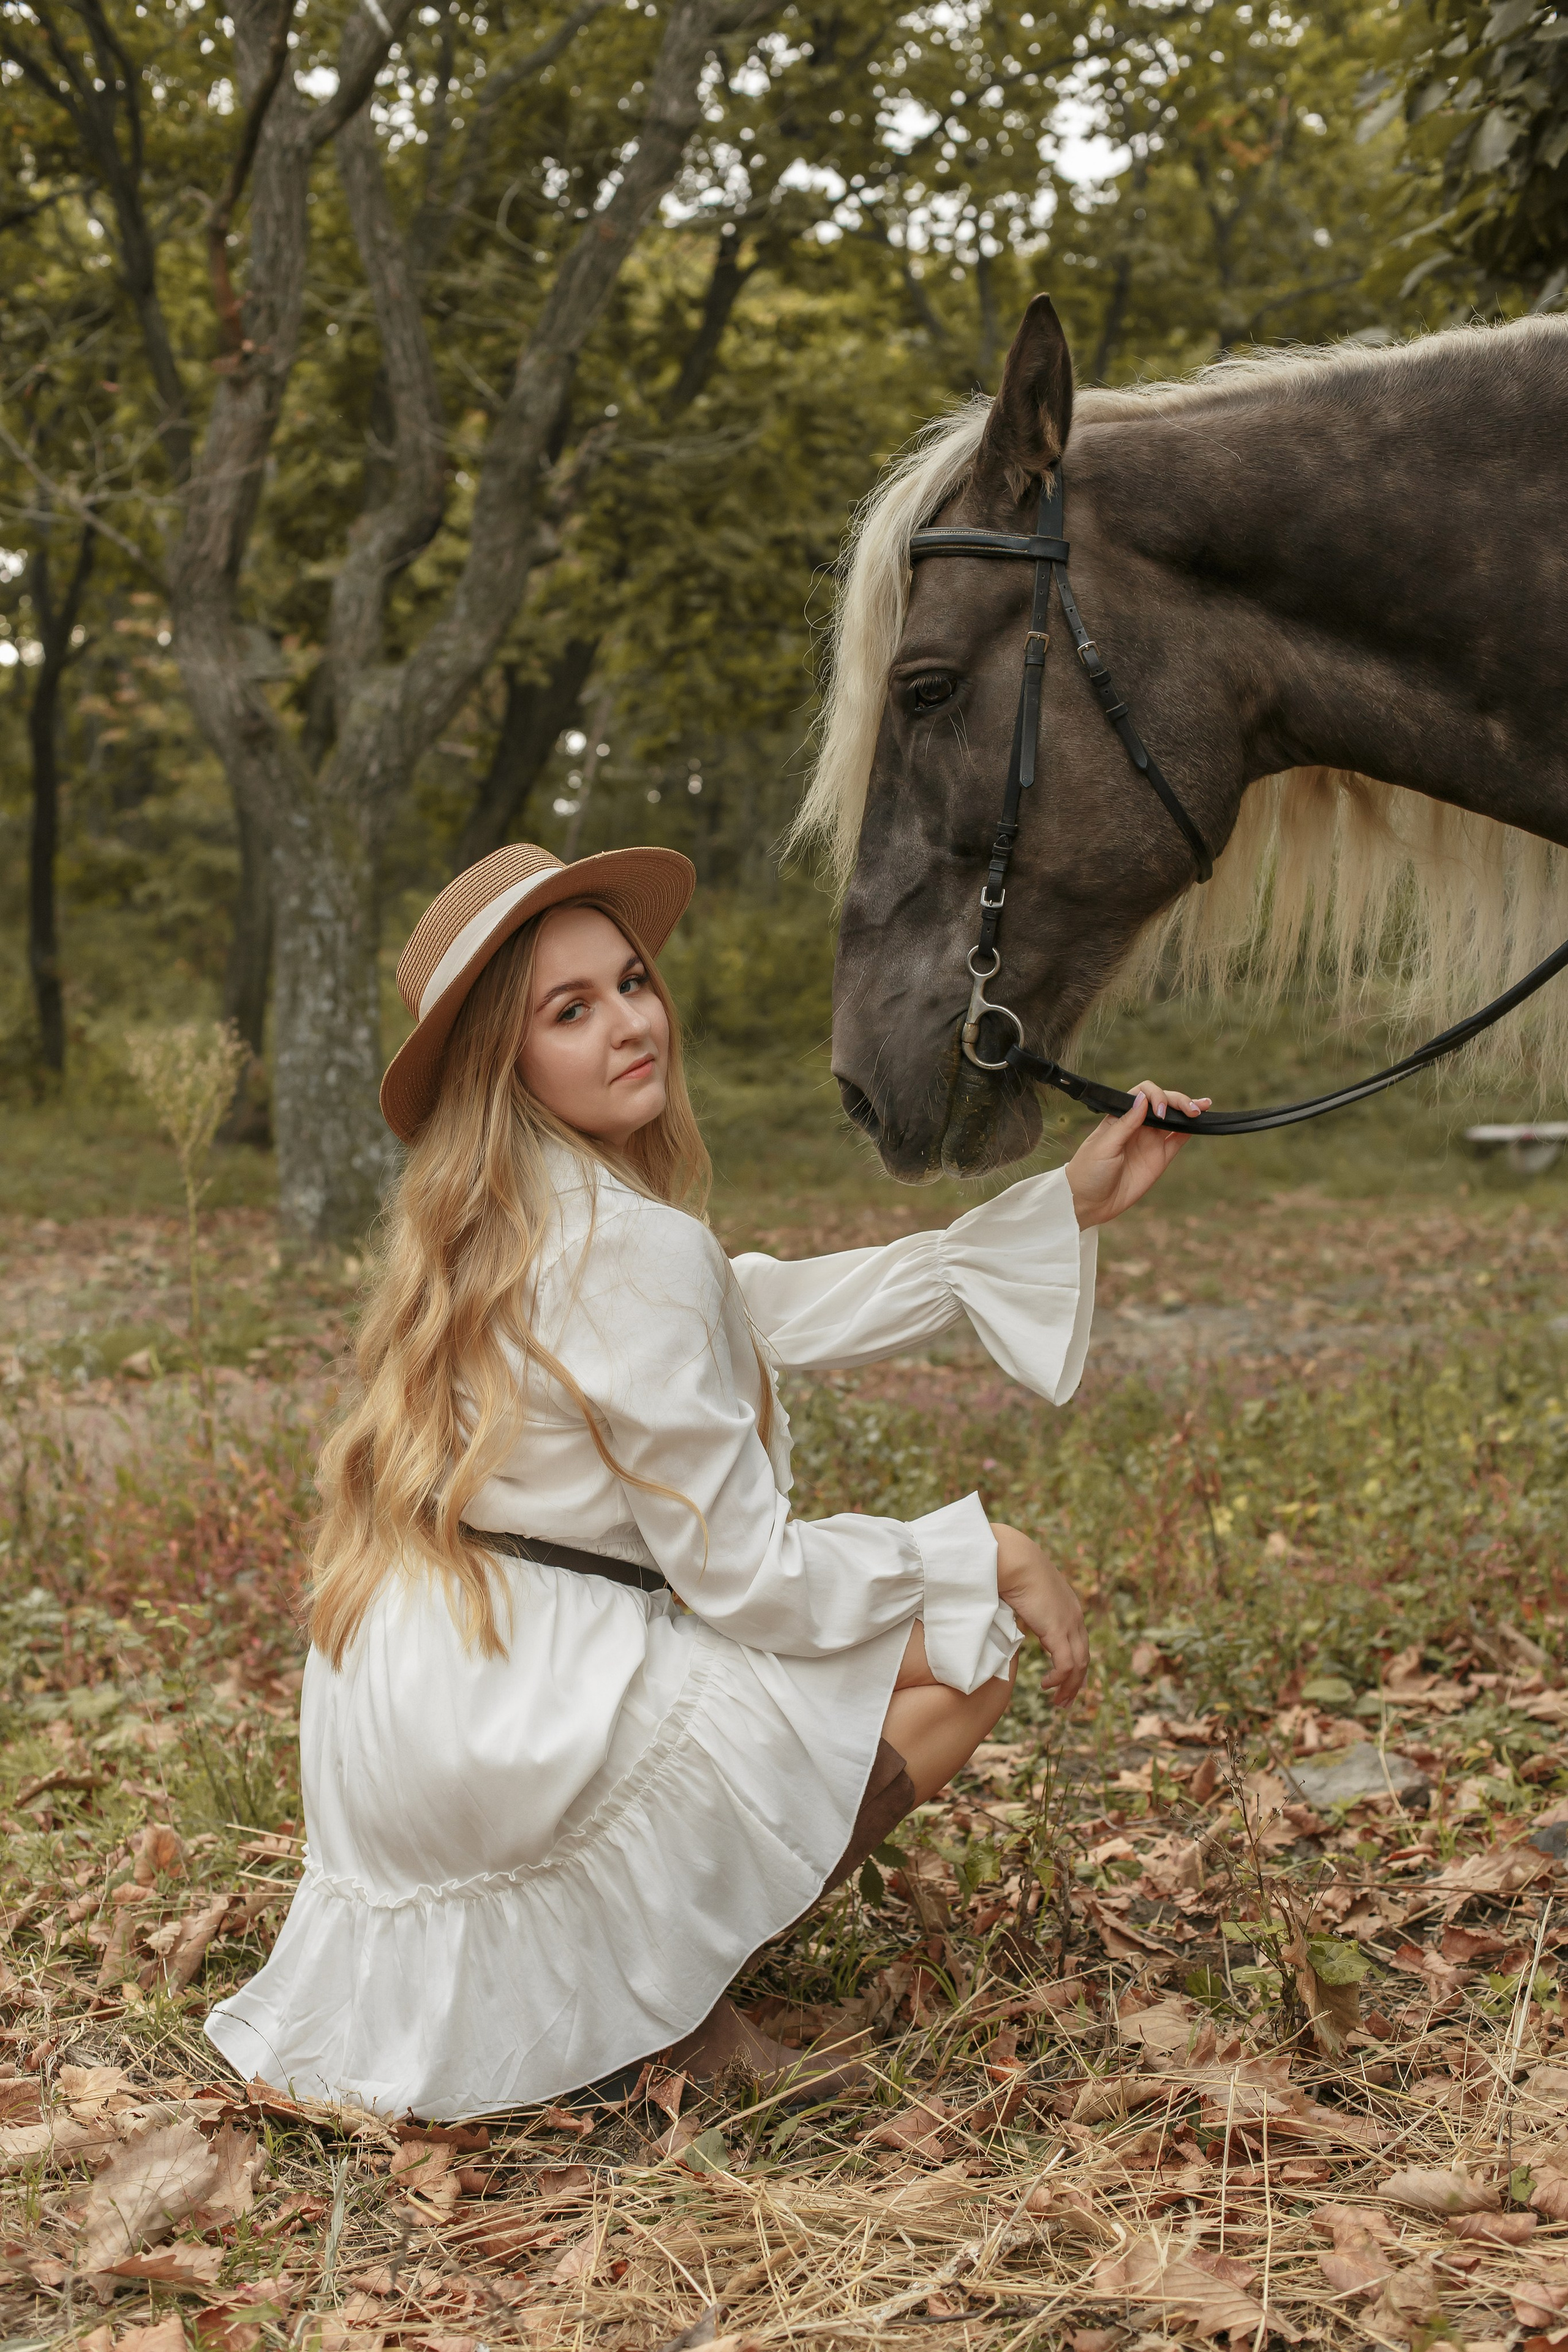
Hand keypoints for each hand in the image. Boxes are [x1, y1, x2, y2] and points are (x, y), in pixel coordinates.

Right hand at [992, 1521, 1087, 1706]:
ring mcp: (1069, 1623)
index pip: (1078, 1642)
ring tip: (1058, 1702)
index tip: (1064, 1681)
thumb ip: (1024, 1610)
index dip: (1073, 1665)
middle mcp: (1074, 1617)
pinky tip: (1046, 1685)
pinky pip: (1066, 1665)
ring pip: (1079, 1665)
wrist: (1013, 1559)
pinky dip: (1059, 1679)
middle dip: (1076, 1682)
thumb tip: (1013, 1620)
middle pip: (1083, 1657)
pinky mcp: (1059, 1630)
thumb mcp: (1022, 1595)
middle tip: (1065, 1701)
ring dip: (1069, 1686)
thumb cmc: (1011, 1572)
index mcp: (1068, 1607)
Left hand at [1064, 1078, 1210, 1229]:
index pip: (1143, 1094)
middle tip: (1192, 1109)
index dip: (1155, 1096)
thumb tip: (1143, 1099)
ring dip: (1187, 1112)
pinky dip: (1188, 1132)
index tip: (1159, 1111)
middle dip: (1178, 1101)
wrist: (1089, 1202)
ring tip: (1203, 1107)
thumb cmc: (1089, 1171)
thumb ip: (1125, 1124)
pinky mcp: (1158, 1159)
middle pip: (1162, 1104)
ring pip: (1173, 1120)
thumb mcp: (1104, 1146)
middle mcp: (1137, 1126)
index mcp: (1120, 1117)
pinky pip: (1177, 1141)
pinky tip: (1199, 1124)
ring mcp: (1149, 1142)